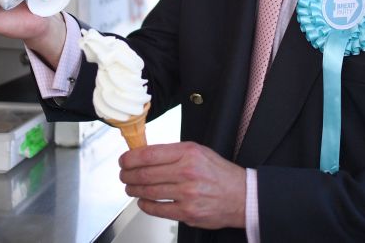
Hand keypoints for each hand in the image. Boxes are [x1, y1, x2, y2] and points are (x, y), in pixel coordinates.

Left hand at [119, 142, 246, 229]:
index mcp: (189, 153)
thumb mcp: (199, 152)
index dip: (130, 158)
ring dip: (133, 190)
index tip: (124, 160)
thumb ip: (173, 153)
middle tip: (124, 175)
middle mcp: (187, 172)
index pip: (149, 154)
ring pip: (148, 191)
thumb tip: (145, 155)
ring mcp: (187, 194)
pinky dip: (145, 205)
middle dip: (128, 175)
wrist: (241, 196)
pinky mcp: (187, 212)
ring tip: (130, 187)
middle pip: (145, 174)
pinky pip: (157, 209)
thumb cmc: (219, 173)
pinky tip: (143, 200)